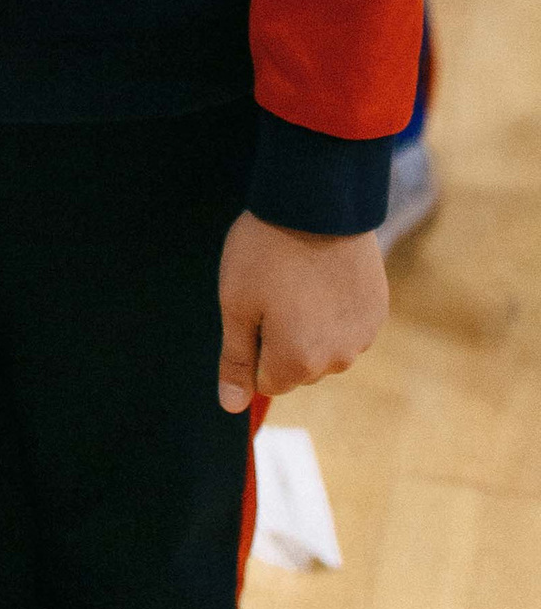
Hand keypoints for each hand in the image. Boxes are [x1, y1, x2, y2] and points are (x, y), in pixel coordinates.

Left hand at [216, 211, 387, 412]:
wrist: (318, 203)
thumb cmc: (267, 250)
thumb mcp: (236, 302)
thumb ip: (236, 359)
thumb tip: (232, 405)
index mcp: (297, 362)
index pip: (266, 381)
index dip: (253, 344)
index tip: (253, 305)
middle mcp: (336, 361)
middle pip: (297, 367)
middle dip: (282, 338)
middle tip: (274, 288)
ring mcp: (362, 337)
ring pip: (324, 347)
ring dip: (311, 324)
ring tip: (300, 277)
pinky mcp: (378, 311)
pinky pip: (348, 325)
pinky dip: (335, 308)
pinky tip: (325, 274)